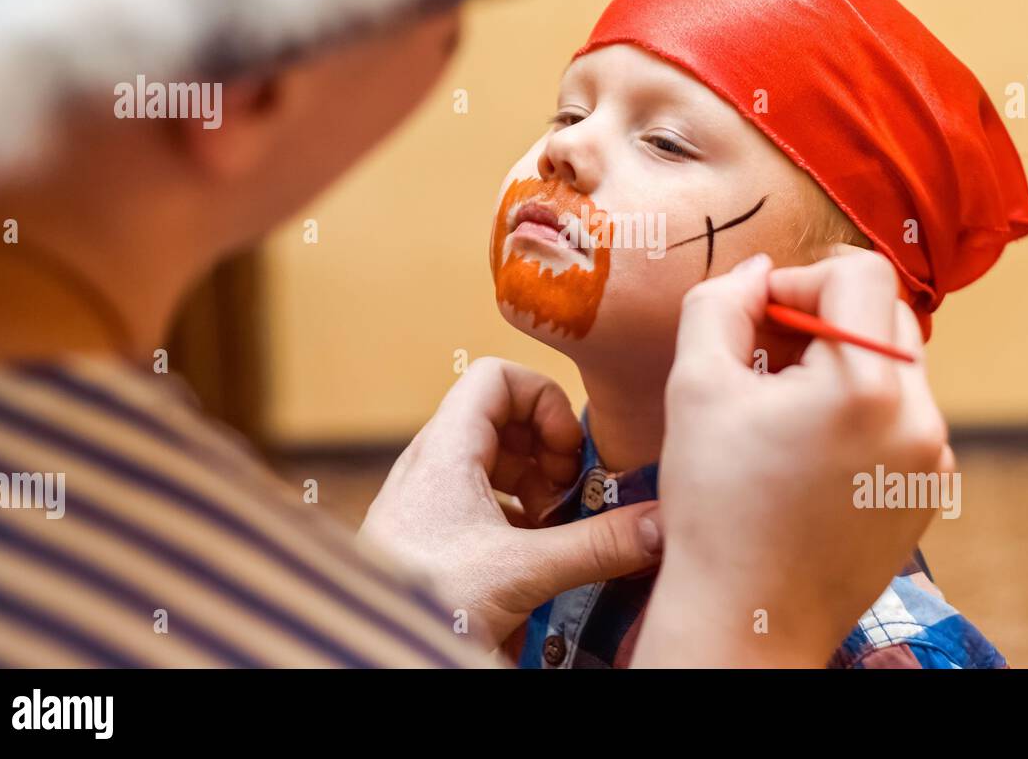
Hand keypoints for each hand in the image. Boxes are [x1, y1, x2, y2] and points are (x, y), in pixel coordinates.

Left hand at [359, 358, 661, 649]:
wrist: (368, 651)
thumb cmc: (422, 600)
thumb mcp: (522, 571)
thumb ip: (597, 546)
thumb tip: (659, 523)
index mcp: (447, 449)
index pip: (497, 376)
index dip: (543, 400)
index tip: (568, 450)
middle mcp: (436, 464)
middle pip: (505, 421)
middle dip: (549, 454)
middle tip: (571, 496)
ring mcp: (433, 500)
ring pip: (497, 466)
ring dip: (537, 489)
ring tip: (557, 530)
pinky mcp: (435, 534)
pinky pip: (485, 504)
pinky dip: (519, 520)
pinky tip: (535, 561)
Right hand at [634, 246, 952, 666]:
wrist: (748, 617)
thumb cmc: (715, 505)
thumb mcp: (695, 385)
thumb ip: (719, 303)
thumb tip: (757, 271)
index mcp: (867, 386)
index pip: (858, 276)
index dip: (800, 280)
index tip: (758, 316)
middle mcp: (919, 419)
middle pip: (884, 317)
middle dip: (823, 321)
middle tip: (764, 356)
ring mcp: (932, 459)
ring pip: (895, 367)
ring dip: (842, 366)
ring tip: (781, 408)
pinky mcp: (929, 491)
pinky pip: (904, 418)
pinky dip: (862, 412)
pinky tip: (808, 448)